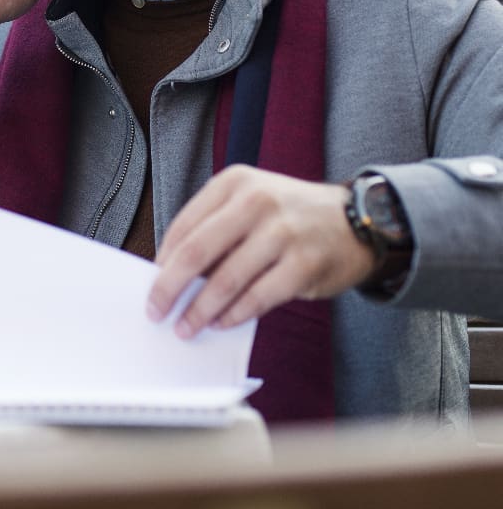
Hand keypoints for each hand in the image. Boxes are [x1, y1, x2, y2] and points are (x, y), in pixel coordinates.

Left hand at [146, 165, 376, 337]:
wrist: (358, 219)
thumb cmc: (290, 215)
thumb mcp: (249, 201)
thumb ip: (214, 228)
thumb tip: (172, 272)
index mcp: (234, 182)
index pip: (185, 224)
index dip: (163, 259)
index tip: (151, 284)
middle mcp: (256, 201)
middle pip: (197, 251)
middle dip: (170, 287)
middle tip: (156, 311)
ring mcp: (282, 232)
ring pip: (226, 279)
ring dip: (200, 310)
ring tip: (187, 326)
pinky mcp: (304, 264)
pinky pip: (258, 297)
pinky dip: (235, 314)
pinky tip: (222, 323)